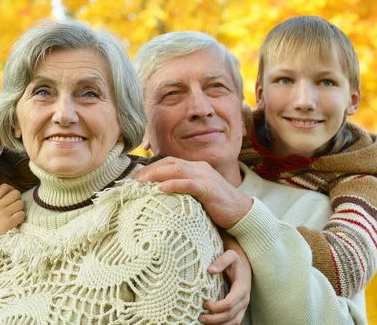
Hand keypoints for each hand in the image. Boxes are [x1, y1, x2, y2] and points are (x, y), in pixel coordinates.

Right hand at [0, 184, 24, 293]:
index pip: (5, 187)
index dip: (10, 189)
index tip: (9, 196)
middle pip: (16, 193)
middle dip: (17, 198)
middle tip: (14, 205)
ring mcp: (5, 215)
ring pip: (21, 203)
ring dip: (19, 208)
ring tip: (15, 214)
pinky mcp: (10, 224)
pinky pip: (22, 214)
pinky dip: (21, 217)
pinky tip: (16, 221)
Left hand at [133, 157, 252, 228]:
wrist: (242, 213)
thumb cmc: (218, 208)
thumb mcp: (198, 195)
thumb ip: (184, 190)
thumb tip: (161, 195)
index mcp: (196, 168)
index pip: (169, 162)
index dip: (151, 168)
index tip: (135, 179)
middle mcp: (200, 168)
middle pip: (169, 163)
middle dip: (149, 170)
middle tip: (133, 182)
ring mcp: (205, 177)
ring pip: (176, 170)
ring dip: (156, 176)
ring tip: (141, 184)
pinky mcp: (210, 189)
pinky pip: (189, 184)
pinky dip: (173, 184)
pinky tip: (161, 189)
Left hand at [200, 235, 250, 323]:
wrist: (246, 264)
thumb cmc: (236, 260)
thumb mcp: (230, 255)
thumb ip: (222, 261)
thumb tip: (210, 270)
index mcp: (242, 288)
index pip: (229, 303)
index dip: (216, 306)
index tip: (204, 303)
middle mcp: (244, 300)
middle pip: (230, 315)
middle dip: (214, 319)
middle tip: (200, 317)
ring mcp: (243, 306)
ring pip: (234, 322)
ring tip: (204, 322)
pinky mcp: (241, 309)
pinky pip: (234, 322)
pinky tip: (212, 324)